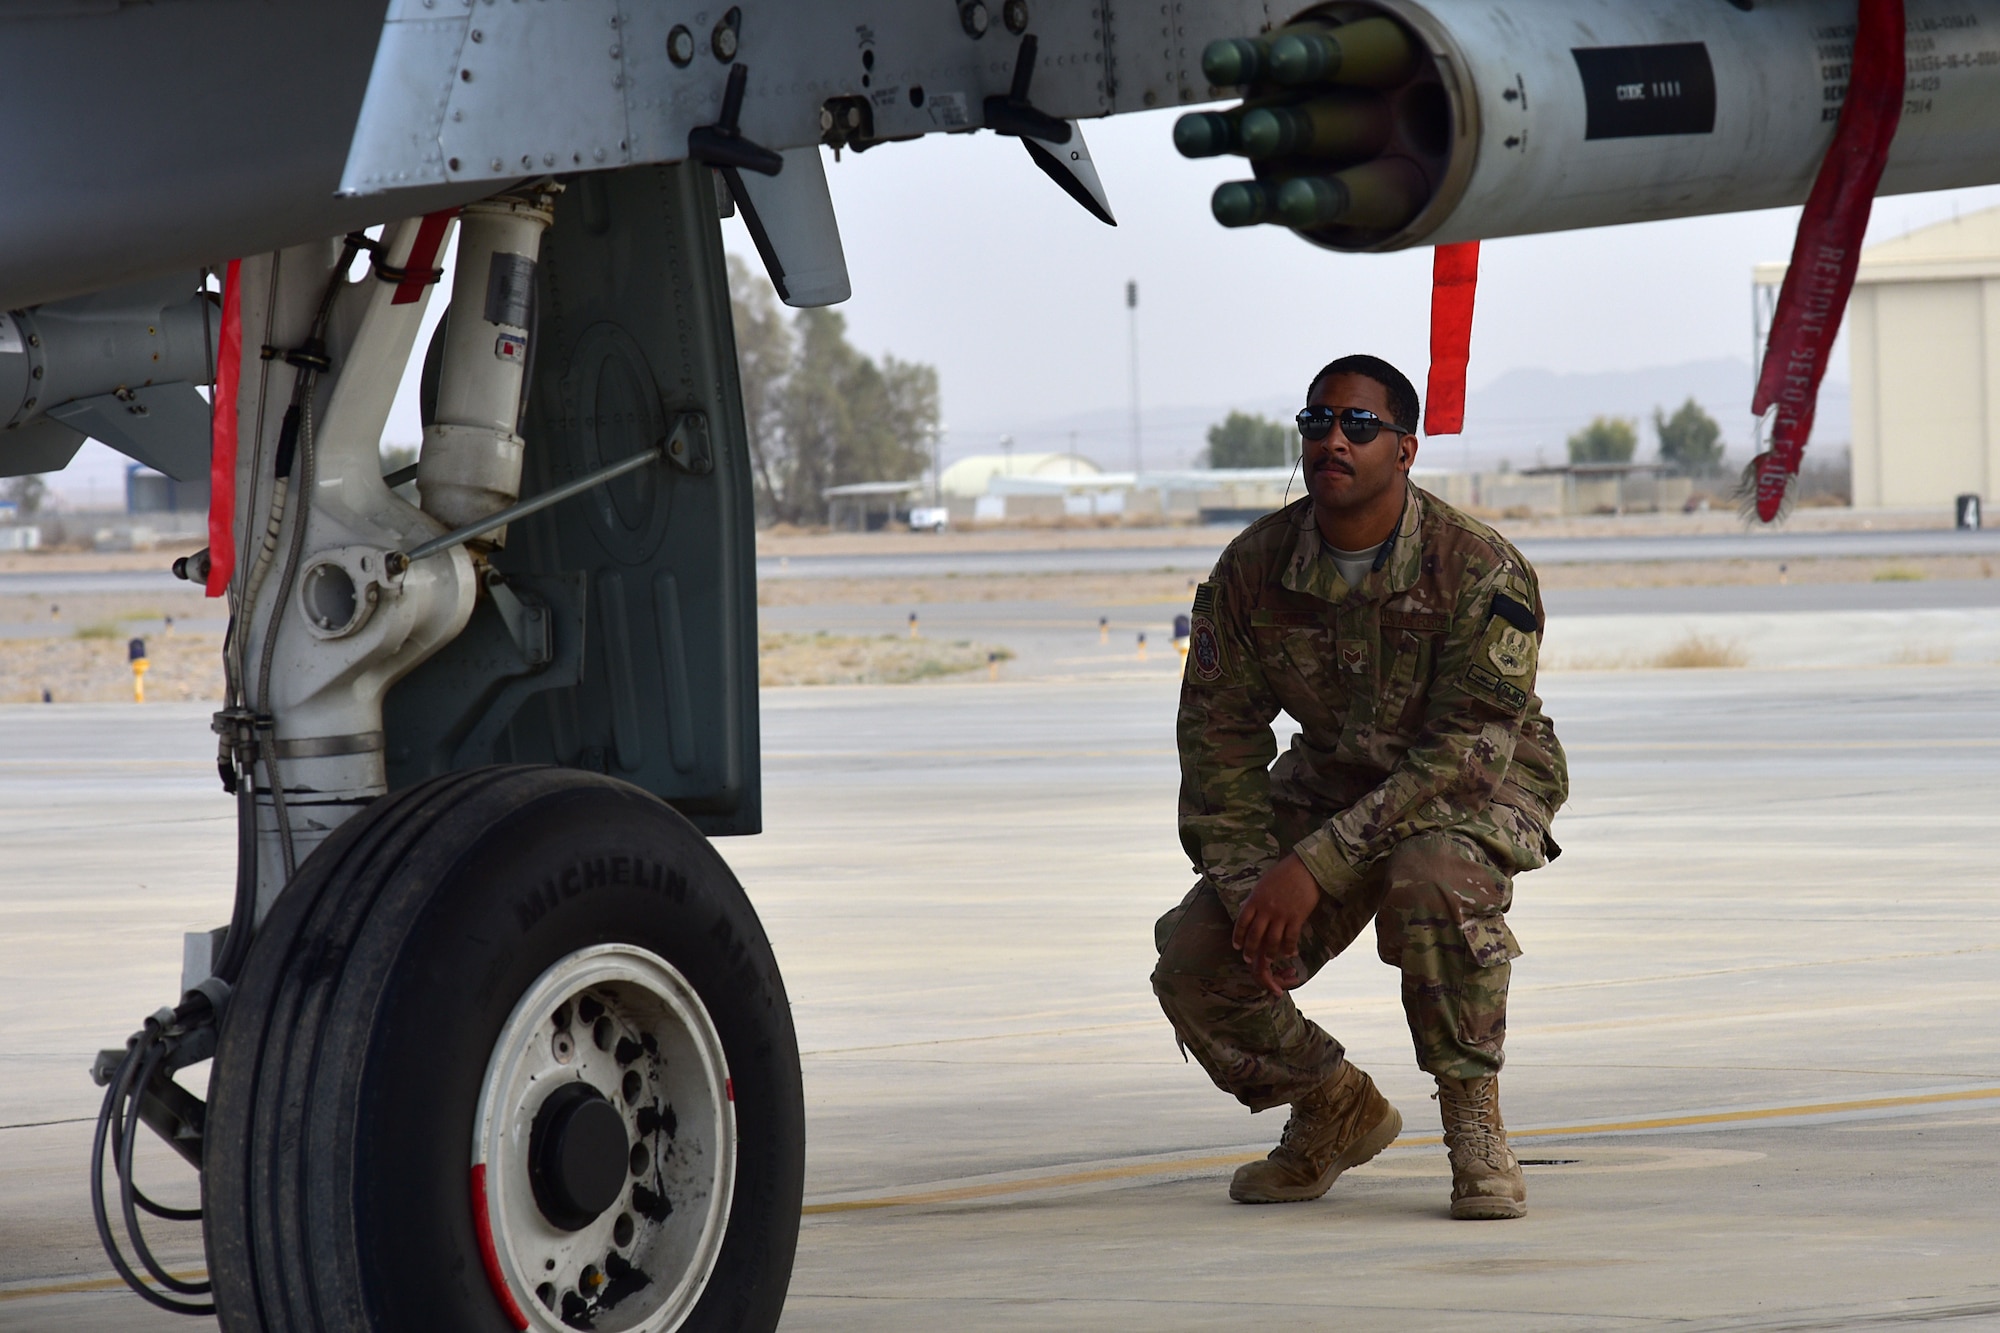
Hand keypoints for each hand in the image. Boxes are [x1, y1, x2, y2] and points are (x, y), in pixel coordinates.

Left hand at [1232, 854, 1321, 996]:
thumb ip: (1254, 899)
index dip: (1238, 937)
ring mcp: (1281, 915)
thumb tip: (1245, 909)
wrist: (1305, 868)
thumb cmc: (1283, 873)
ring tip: (1268, 960)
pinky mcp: (1296, 917)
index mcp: (1255, 900)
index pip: (1242, 922)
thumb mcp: (1262, 884)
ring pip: (1272, 940)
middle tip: (1248, 959)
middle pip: (1254, 935)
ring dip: (1269, 953)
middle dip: (1250, 950)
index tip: (1237, 946)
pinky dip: (1288, 948)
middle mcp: (1266, 909)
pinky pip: (1290, 938)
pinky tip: (1288, 954)